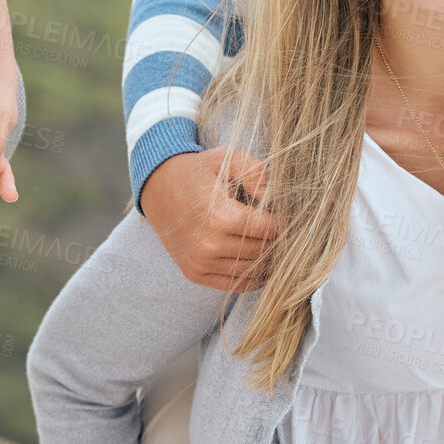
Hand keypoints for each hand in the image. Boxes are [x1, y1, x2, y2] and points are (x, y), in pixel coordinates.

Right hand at [139, 148, 278, 290]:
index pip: (269, 229)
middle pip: (262, 251)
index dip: (282, 223)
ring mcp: (200, 261)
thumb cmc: (197, 173)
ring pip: (251, 271)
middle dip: (276, 242)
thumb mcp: (224, 158)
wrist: (158, 188)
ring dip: (266, 261)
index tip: (285, 216)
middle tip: (282, 231)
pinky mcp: (194, 273)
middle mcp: (209, 244)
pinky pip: (234, 284)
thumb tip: (270, 195)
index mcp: (220, 215)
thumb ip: (254, 170)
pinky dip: (251, 278)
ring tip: (271, 245)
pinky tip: (258, 264)